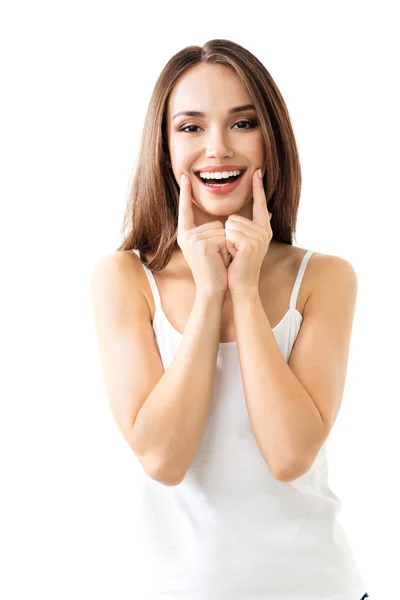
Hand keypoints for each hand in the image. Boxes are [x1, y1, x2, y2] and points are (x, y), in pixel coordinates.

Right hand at [177, 173, 229, 296]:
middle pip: (216, 223)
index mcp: (186, 235)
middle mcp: (186, 236)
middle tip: (216, 257)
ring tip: (218, 260)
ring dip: (227, 246)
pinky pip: (224, 238)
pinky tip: (219, 261)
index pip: (185, 210)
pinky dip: (227, 249)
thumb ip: (218, 232)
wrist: (212, 289)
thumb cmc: (216, 269)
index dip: (185, 193)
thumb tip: (247, 216)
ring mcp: (193, 240)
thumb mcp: (214, 247)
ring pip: (222, 230)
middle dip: (223, 240)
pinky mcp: (202, 244)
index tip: (185, 176)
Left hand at [225, 168, 272, 295]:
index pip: (260, 205)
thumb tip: (269, 212)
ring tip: (234, 255)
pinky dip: (227, 245)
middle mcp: (264, 232)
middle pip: (234, 217)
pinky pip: (229, 233)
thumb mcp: (244, 244)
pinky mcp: (251, 244)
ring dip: (226, 241)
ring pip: (230, 225)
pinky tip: (234, 257)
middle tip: (235, 252)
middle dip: (228, 234)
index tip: (258, 171)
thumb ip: (250, 228)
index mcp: (264, 230)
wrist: (241, 286)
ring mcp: (259, 238)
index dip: (258, 188)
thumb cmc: (238, 266)